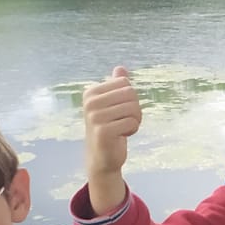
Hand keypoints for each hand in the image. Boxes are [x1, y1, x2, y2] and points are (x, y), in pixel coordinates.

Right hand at [83, 66, 140, 180]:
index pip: (126, 84)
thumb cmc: (110, 127)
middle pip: (131, 94)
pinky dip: (132, 130)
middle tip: (122, 121)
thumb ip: (116, 86)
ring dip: (134, 121)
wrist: (102, 157)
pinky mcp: (103, 131)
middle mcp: (90, 103)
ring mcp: (95, 117)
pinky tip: (120, 137)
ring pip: (134, 108)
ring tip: (121, 129)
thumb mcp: (113, 105)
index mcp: (91, 92)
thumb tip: (120, 68)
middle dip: (134, 109)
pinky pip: (132, 122)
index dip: (130, 98)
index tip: (119, 111)